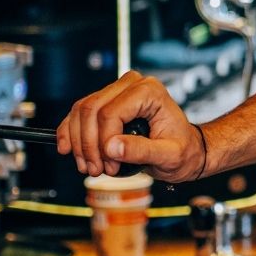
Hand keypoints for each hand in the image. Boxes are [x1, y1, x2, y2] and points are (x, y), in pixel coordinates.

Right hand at [57, 70, 204, 181]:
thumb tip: (112, 148)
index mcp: (149, 92)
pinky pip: (80, 113)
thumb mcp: (169, 156)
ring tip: (89, 167)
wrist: (187, 149)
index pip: (111, 113)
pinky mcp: (108, 102)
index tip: (109, 166)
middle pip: (91, 110)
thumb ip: (142, 151)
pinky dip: (71, 132)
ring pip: (81, 111)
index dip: (103, 142)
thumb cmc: (183, 150)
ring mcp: (118, 91)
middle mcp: (132, 85)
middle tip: (96, 169)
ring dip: (78, 142)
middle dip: (88, 144)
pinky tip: (68, 149)